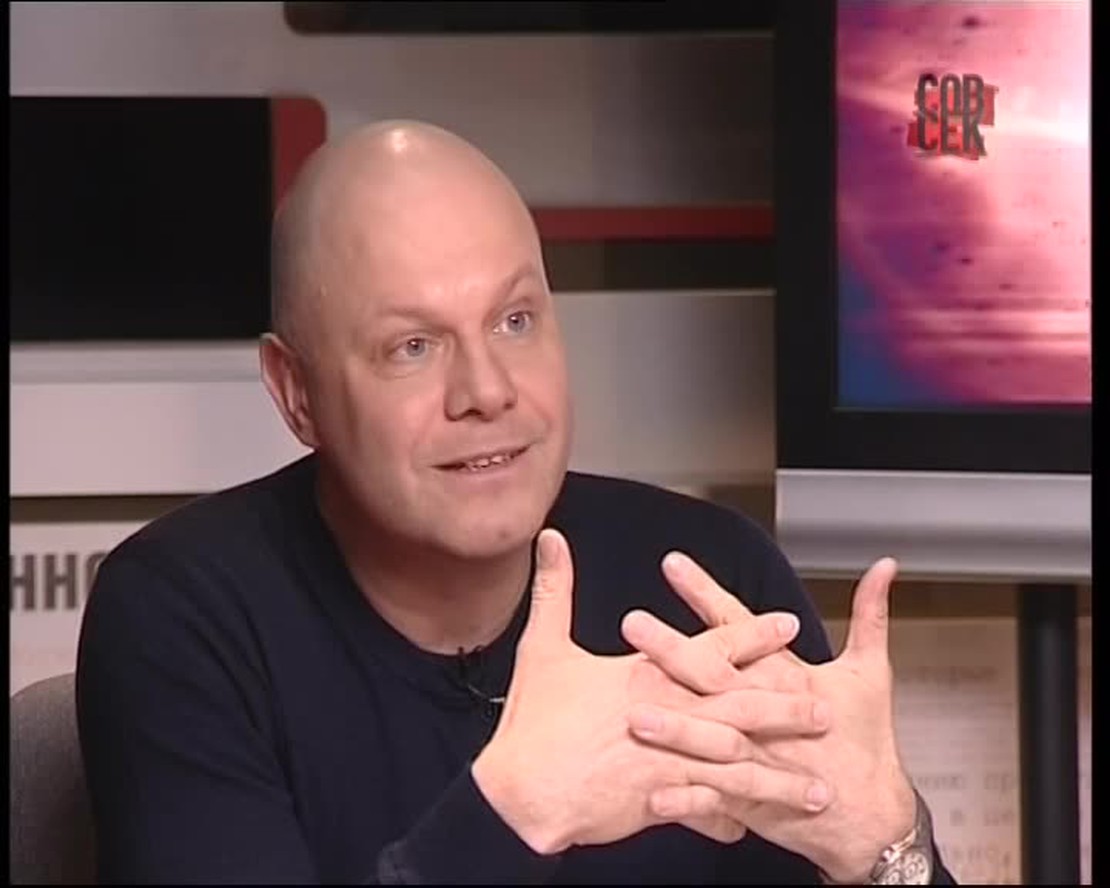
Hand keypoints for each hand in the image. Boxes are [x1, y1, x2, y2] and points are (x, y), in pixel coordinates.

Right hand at [470, 529, 827, 854]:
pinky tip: (750, 828)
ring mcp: (669, 761)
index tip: (789, 626)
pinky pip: (705, 810)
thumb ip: (555, 589)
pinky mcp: (660, 801)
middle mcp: (668, 714)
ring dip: (779, 778)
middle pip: (741, 707)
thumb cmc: (534, 720)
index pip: (711, 648)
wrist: (522, 789)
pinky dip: (727, 820)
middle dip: (786, 709)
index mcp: (647, 674)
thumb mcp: (542, 646)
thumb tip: (551, 539)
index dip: (753, 636)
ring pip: (737, 767)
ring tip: (816, 788)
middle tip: (825, 711)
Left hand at [623, 552, 916, 882]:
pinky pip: (713, 800)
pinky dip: (686, 800)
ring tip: (630, 711)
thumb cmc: (864, 739)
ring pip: (710, 738)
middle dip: (673, 650)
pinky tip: (651, 795)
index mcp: (788, 676)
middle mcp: (768, 713)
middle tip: (633, 624)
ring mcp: (758, 758)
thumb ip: (869, 614)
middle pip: (714, 675)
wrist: (873, 817)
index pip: (739, 624)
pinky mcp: (752, 800)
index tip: (672, 564)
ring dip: (672, 726)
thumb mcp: (871, 671)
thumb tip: (884, 567)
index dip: (706, 592)